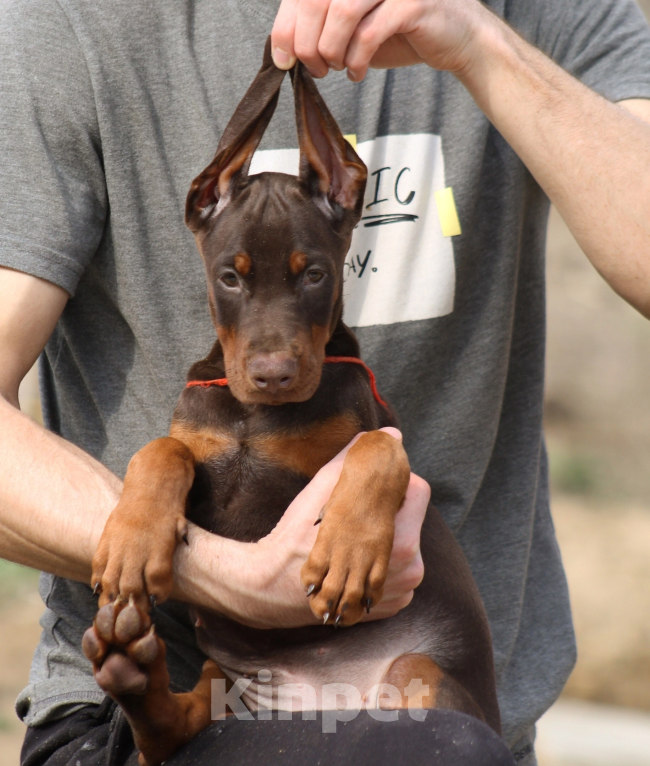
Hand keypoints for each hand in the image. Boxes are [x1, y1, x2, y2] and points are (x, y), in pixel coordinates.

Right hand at [180, 428, 426, 629]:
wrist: (271, 587)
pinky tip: (354, 556)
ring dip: (386, 534)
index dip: (395, 480)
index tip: (374, 483)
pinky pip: (397, 569)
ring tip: (352, 534)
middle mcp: (409, 569)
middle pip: (412, 518)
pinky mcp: (392, 604)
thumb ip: (359, 459)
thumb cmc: (296, 536)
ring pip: (405, 543)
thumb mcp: (323, 488)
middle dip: (388, 509)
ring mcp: (402, 591)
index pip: (418, 491)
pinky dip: (381, 561)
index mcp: (398, 540)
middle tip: (356, 510)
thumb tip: (389, 434)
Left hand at [271, 0, 497, 81]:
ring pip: (341, 12)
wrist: (456, 38)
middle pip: (316, 0)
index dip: (286, 26)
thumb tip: (284, 49)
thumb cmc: (400, 32)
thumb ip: (321, 30)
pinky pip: (370, 32)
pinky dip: (357, 58)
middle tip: (316, 68)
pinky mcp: (412, 5)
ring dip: (330, 50)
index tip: (284, 59)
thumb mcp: (352, 30)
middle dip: (307, 43)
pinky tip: (357, 73)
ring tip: (336, 69)